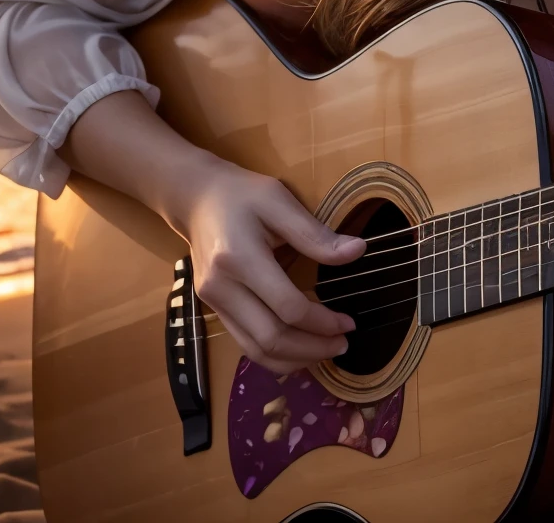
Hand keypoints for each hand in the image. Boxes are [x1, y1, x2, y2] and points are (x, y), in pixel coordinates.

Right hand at [174, 160, 364, 374]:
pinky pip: (245, 342)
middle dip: (312, 348)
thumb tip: (358, 251)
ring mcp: (213, 302)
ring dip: (295, 358)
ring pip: (255, 349)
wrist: (195, 199)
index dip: (322, 322)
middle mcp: (221, 288)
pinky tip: (300, 350)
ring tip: (327, 351)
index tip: (350, 322)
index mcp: (239, 260)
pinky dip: (275, 355)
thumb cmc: (241, 195)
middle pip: (270, 338)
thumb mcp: (280, 202)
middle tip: (343, 344)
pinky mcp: (214, 308)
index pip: (287, 308)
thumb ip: (316, 234)